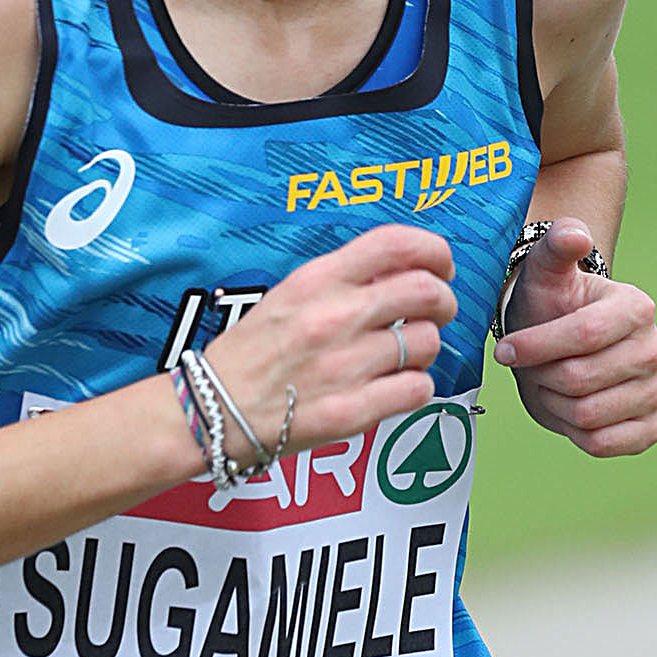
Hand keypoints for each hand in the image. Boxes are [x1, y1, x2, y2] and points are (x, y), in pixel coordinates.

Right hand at [203, 222, 456, 454]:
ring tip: (404, 356)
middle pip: (427, 291)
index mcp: (317, 280)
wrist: (213, 410)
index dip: (434, 251)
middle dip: (444, 300)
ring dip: (425, 348)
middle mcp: (334, 317)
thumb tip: (401, 271)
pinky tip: (395, 387)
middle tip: (437, 312)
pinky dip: (416, 387)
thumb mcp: (290, 295)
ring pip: (428, 342)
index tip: (441, 266)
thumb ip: (344, 280)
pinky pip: (418, 390)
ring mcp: (345, 366)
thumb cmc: (251, 353)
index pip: (397, 244)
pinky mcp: (352, 411)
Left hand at [492, 217, 656, 455]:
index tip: (505, 350)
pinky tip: (569, 411)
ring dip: (554, 404)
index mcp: (637, 308)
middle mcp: (656, 349)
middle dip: (542, 377)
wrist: (560, 347)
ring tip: (551, 384)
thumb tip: (573, 235)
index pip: (582, 336)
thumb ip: (556, 246)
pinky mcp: (651, 426)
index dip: (536, 347)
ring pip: (588, 415)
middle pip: (580, 380)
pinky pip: (606, 444)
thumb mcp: (546, 272)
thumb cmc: (551, 306)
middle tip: (534, 367)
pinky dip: (575, 433)